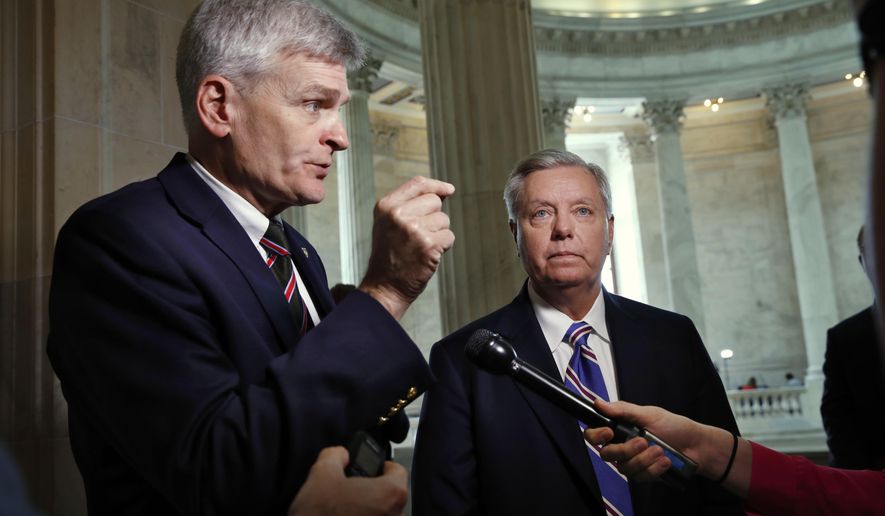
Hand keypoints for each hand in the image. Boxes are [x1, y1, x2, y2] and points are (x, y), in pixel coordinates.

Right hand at [289, 446, 407, 515]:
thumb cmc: (319, 515)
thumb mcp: (322, 473)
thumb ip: (336, 455)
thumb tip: (341, 455)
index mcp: (391, 494)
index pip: (398, 471)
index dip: (382, 466)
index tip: (369, 469)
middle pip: (391, 495)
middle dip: (373, 491)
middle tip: (351, 490)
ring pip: (382, 514)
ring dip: (368, 511)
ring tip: (344, 510)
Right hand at [360, 176, 454, 318]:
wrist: (384, 287)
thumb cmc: (389, 256)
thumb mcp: (388, 223)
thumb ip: (409, 205)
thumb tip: (443, 192)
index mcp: (387, 206)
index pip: (418, 184)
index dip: (437, 185)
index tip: (449, 190)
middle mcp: (398, 215)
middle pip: (434, 202)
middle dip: (434, 217)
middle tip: (418, 236)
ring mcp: (414, 230)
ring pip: (443, 220)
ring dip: (438, 234)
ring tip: (420, 247)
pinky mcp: (428, 245)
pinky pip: (449, 237)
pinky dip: (443, 247)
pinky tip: (427, 256)